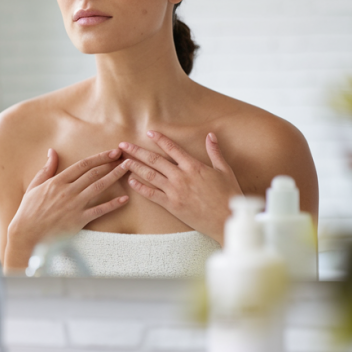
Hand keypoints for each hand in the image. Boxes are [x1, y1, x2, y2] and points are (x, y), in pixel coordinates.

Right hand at [4, 148, 130, 269]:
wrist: (27, 234)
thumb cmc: (29, 210)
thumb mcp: (35, 186)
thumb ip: (46, 169)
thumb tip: (51, 151)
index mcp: (58, 181)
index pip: (83, 165)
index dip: (99, 157)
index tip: (112, 152)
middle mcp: (68, 191)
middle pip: (94, 173)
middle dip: (111, 164)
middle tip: (125, 157)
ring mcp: (75, 205)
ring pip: (99, 187)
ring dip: (114, 176)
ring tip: (127, 170)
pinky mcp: (79, 220)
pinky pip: (99, 210)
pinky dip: (113, 204)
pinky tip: (124, 199)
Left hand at [119, 131, 241, 243]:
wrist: (226, 219)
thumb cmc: (229, 195)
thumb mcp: (225, 170)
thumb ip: (215, 152)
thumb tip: (211, 135)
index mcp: (194, 166)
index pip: (172, 148)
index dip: (160, 139)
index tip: (149, 132)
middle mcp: (181, 176)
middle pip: (154, 160)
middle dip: (137, 151)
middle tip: (123, 145)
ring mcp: (175, 191)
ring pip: (150, 175)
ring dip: (135, 167)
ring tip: (123, 160)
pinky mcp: (172, 205)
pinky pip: (152, 194)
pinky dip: (140, 187)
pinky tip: (131, 181)